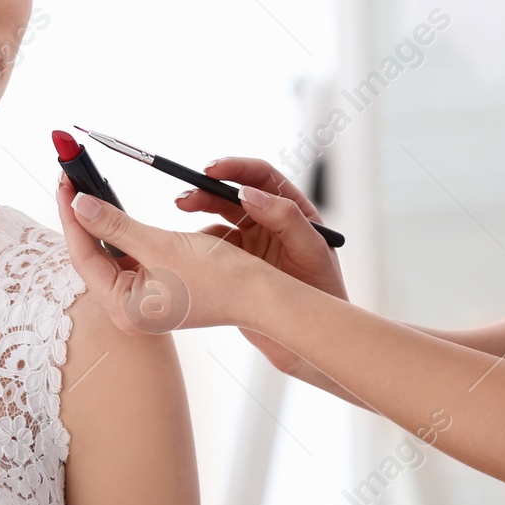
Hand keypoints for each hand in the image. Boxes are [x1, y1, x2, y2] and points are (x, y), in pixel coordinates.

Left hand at [54, 172, 267, 334]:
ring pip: (108, 253)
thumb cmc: (219, 277)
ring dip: (99, 220)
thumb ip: (115, 225)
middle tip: (70, 179)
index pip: (83, 256)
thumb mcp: (160, 244)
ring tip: (85, 187)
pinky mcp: (156, 288)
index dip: (71, 216)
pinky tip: (110, 209)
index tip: (65, 183)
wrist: (263, 295)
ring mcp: (141, 300)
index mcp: (123, 308)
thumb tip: (78, 203)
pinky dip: (119, 231)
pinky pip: (128, 255)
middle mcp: (127, 309)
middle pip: (91, 255)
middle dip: (81, 215)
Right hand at [172, 157, 349, 384]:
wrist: (311, 335)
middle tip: (186, 195)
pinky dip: (196, 239)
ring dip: (199, 207)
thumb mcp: (311, 251)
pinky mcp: (235, 262)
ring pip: (219, 215)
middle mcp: (270, 220)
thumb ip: (286, 218)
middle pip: (233, 193)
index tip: (212, 170)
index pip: (262, 178)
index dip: (236, 169)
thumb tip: (249, 194)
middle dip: (208, 188)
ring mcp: (251, 241)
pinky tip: (187, 243)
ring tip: (181, 207)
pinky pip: (211, 244)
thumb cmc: (323, 292)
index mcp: (292, 210)